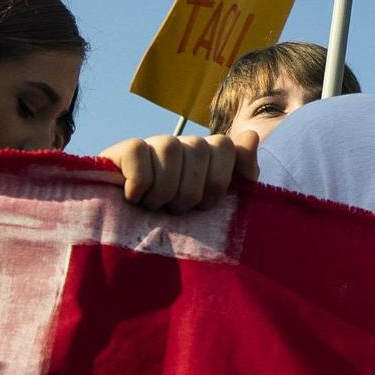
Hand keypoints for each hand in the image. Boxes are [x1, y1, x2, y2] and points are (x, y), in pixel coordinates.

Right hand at [99, 128, 259, 212]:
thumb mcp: (217, 210)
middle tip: (175, 211)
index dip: (218, 181)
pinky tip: (133, 197)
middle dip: (189, 192)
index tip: (205, 206)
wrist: (126, 239)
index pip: (225, 146)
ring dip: (164, 189)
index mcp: (205, 156)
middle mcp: (180, 145)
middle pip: (199, 149)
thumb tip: (251, 135)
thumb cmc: (179, 228)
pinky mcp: (122, 151)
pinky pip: (137, 150)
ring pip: (169, 147)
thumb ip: (242, 176)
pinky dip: (139, 181)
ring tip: (154, 207)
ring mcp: (152, 145)